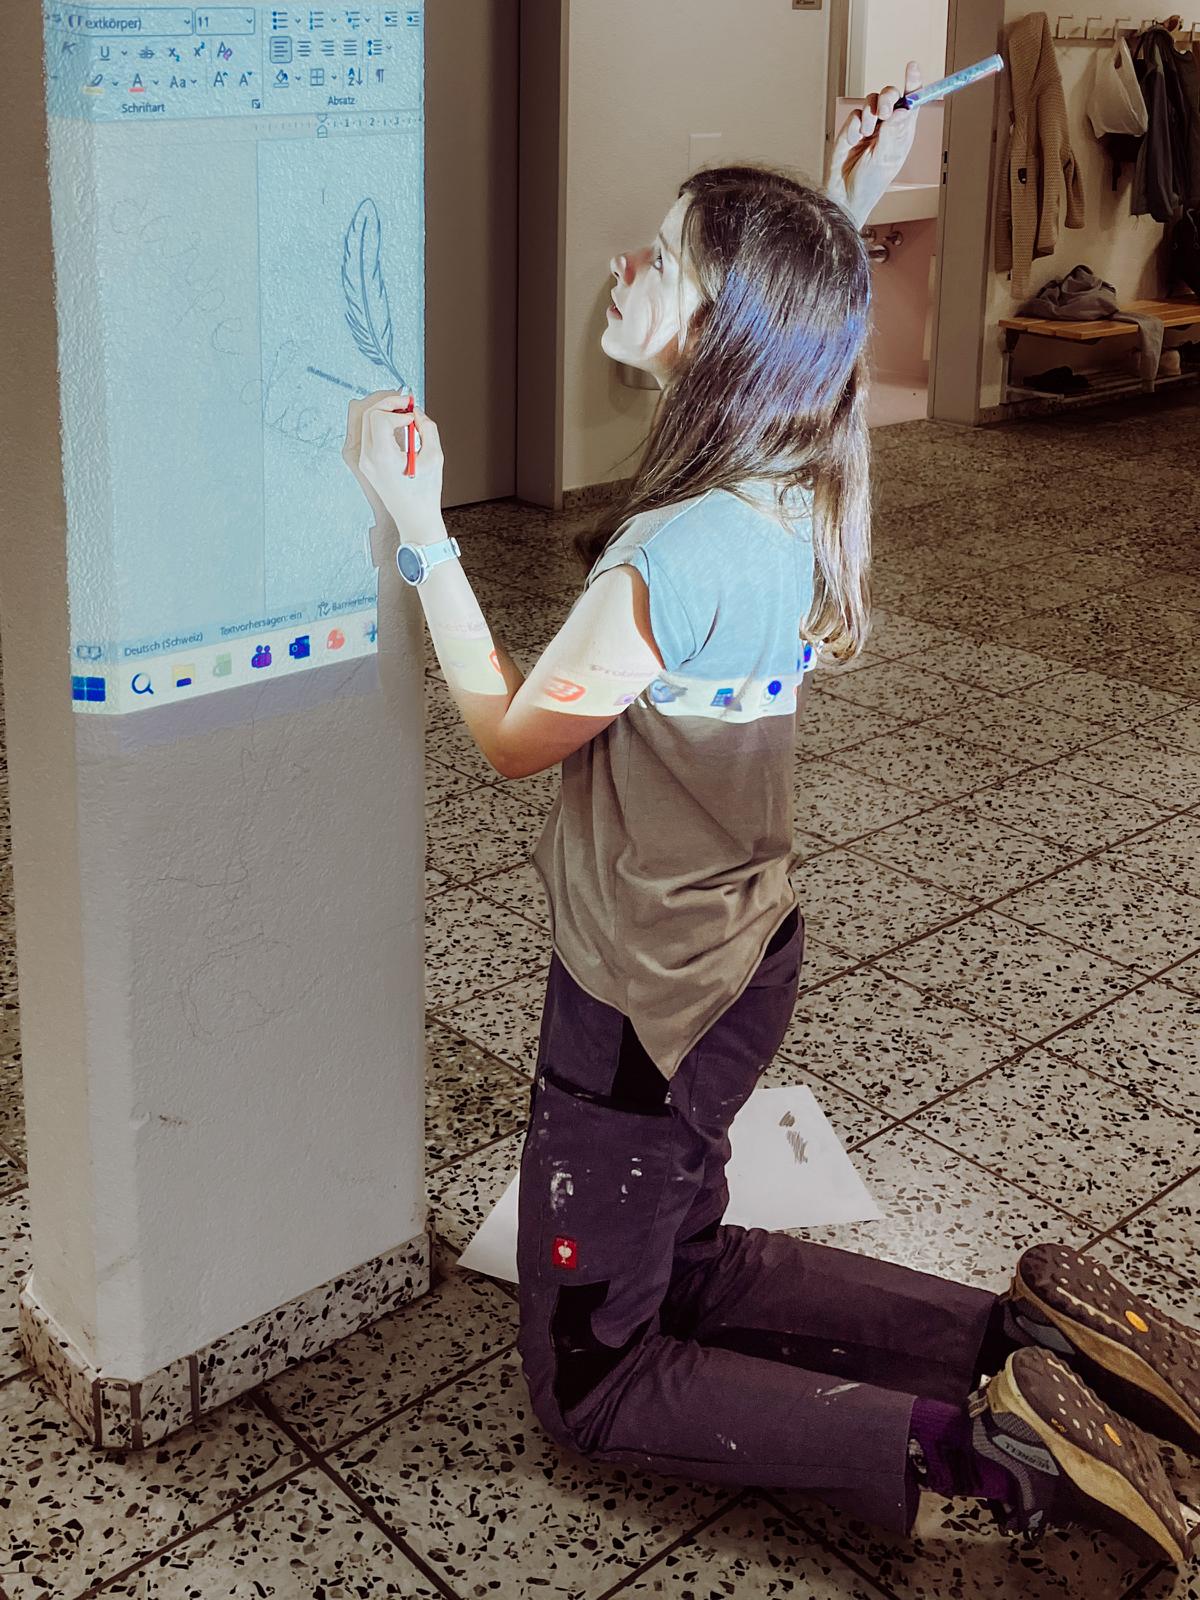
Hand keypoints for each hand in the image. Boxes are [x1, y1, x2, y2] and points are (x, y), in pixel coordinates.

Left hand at [342, 388, 444, 542]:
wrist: (415, 519)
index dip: (398, 410)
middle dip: (388, 402)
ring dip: (383, 411)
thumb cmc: (425, 494)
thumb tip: (417, 412)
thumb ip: (428, 428)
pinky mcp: (366, 463)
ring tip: (402, 412)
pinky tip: (397, 425)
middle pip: (367, 414)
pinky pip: (368, 433)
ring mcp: (364, 461)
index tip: (413, 418)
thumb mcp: (435, 457)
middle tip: (407, 403)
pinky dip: (381, 423)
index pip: (379, 417)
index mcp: (382, 458)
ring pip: (365, 421)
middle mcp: (368, 458)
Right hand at [827, 61, 921, 230]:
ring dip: (870, 114)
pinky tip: (853, 142)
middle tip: (884, 112)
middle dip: (887, 98)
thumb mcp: (885, 159)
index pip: (911, 102)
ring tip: (866, 134)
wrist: (844, 196)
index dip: (913, 83)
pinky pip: (855, 115)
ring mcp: (870, 127)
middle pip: (891, 95)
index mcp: (902, 133)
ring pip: (872, 101)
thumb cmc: (869, 185)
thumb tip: (903, 111)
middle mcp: (888, 127)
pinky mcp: (852, 129)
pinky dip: (854, 127)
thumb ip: (892, 133)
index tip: (912, 68)